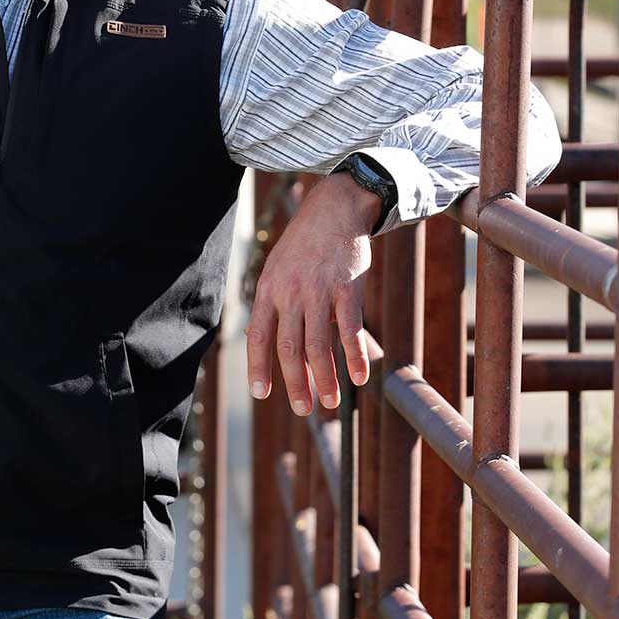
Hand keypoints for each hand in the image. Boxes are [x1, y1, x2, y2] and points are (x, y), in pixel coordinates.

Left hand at [246, 170, 376, 413]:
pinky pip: (350, 331)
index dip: (259, 368)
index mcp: (268, 290)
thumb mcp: (278, 270)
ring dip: (324, 379)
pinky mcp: (348, 289)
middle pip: (289, 349)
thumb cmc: (304, 246)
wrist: (335, 209)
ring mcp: (320, 292)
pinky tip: (360, 378)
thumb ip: (275, 305)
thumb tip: (272, 346)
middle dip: (295, 384)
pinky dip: (355, 357)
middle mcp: (291, 294)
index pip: (258, 337)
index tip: (261, 394)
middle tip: (303, 409)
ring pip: (319, 346)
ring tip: (330, 402)